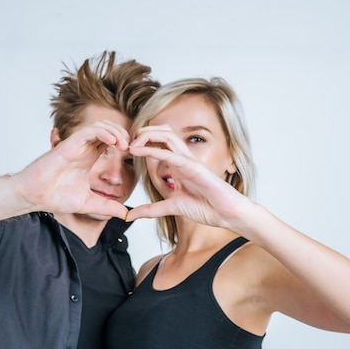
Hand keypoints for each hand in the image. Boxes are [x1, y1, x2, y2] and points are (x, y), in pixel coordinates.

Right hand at [14, 120, 130, 218]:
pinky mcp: (68, 145)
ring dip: (116, 132)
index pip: (111, 142)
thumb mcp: (89, 203)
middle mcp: (84, 149)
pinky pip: (89, 131)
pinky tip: (113, 142)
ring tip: (125, 145)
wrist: (34, 196)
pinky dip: (103, 133)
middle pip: (109, 130)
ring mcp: (76, 145)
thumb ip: (107, 207)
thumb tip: (125, 214)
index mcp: (89, 158)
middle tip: (134, 148)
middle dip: (125, 135)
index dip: (126, 145)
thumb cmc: (54, 197)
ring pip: (100, 126)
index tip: (137, 155)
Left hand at [126, 125, 247, 225]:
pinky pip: (170, 154)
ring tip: (131, 144)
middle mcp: (182, 158)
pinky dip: (152, 150)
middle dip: (142, 133)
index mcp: (176, 165)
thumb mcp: (170, 208)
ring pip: (166, 135)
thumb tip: (129, 215)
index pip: (158, 144)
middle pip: (161, 133)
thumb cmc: (206, 207)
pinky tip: (138, 151)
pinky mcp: (193, 167)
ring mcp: (188, 160)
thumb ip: (150, 210)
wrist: (226, 214)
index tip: (123, 150)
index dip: (140, 143)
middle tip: (125, 142)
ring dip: (146, 135)